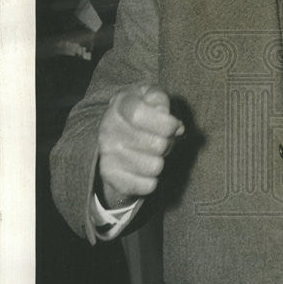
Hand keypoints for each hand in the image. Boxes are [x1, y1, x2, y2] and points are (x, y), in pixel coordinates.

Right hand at [98, 84, 183, 207]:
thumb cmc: (146, 115)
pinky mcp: (109, 175)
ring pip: (155, 166)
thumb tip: (174, 126)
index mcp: (120, 103)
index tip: (175, 126)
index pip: (139, 115)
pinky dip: (152, 180)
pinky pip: (148, 185)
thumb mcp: (154, 98)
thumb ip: (163, 103)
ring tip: (151, 153)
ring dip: (160, 161)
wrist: (118, 139)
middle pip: (157, 144)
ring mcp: (107, 152)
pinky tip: (143, 169)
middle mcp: (108, 127)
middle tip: (162, 140)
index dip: (166, 123)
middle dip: (168, 144)